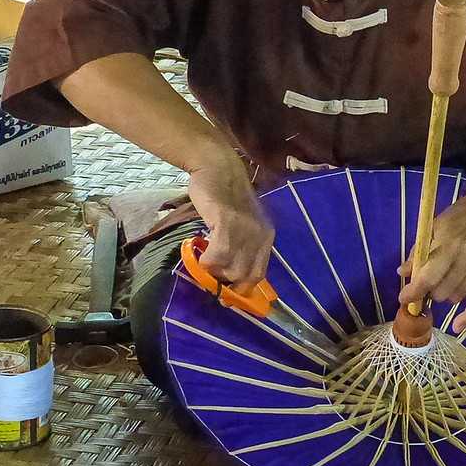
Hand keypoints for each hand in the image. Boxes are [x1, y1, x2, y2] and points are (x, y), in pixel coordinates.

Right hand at [186, 153, 274, 293]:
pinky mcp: (227, 222)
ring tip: (203, 261)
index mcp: (266, 236)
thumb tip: (228, 275)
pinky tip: (199, 251)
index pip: (259, 274)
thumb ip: (240, 246)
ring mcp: (245, 228)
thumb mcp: (242, 224)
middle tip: (208, 276)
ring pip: (231, 268)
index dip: (243, 290)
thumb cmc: (225, 198)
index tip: (227, 297)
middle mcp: (260, 234)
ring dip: (213, 271)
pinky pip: (219, 254)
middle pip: (245, 275)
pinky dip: (207, 260)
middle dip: (225, 283)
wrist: (217, 167)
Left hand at [398, 194, 465, 332]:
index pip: (429, 277)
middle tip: (426, 285)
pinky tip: (456, 326)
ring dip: (444, 296)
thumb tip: (402, 273)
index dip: (414, 292)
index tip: (404, 299)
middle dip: (428, 293)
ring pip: (455, 298)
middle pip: (440, 292)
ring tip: (442, 284)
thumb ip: (418, 250)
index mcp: (450, 244)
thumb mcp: (435, 226)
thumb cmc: (461, 217)